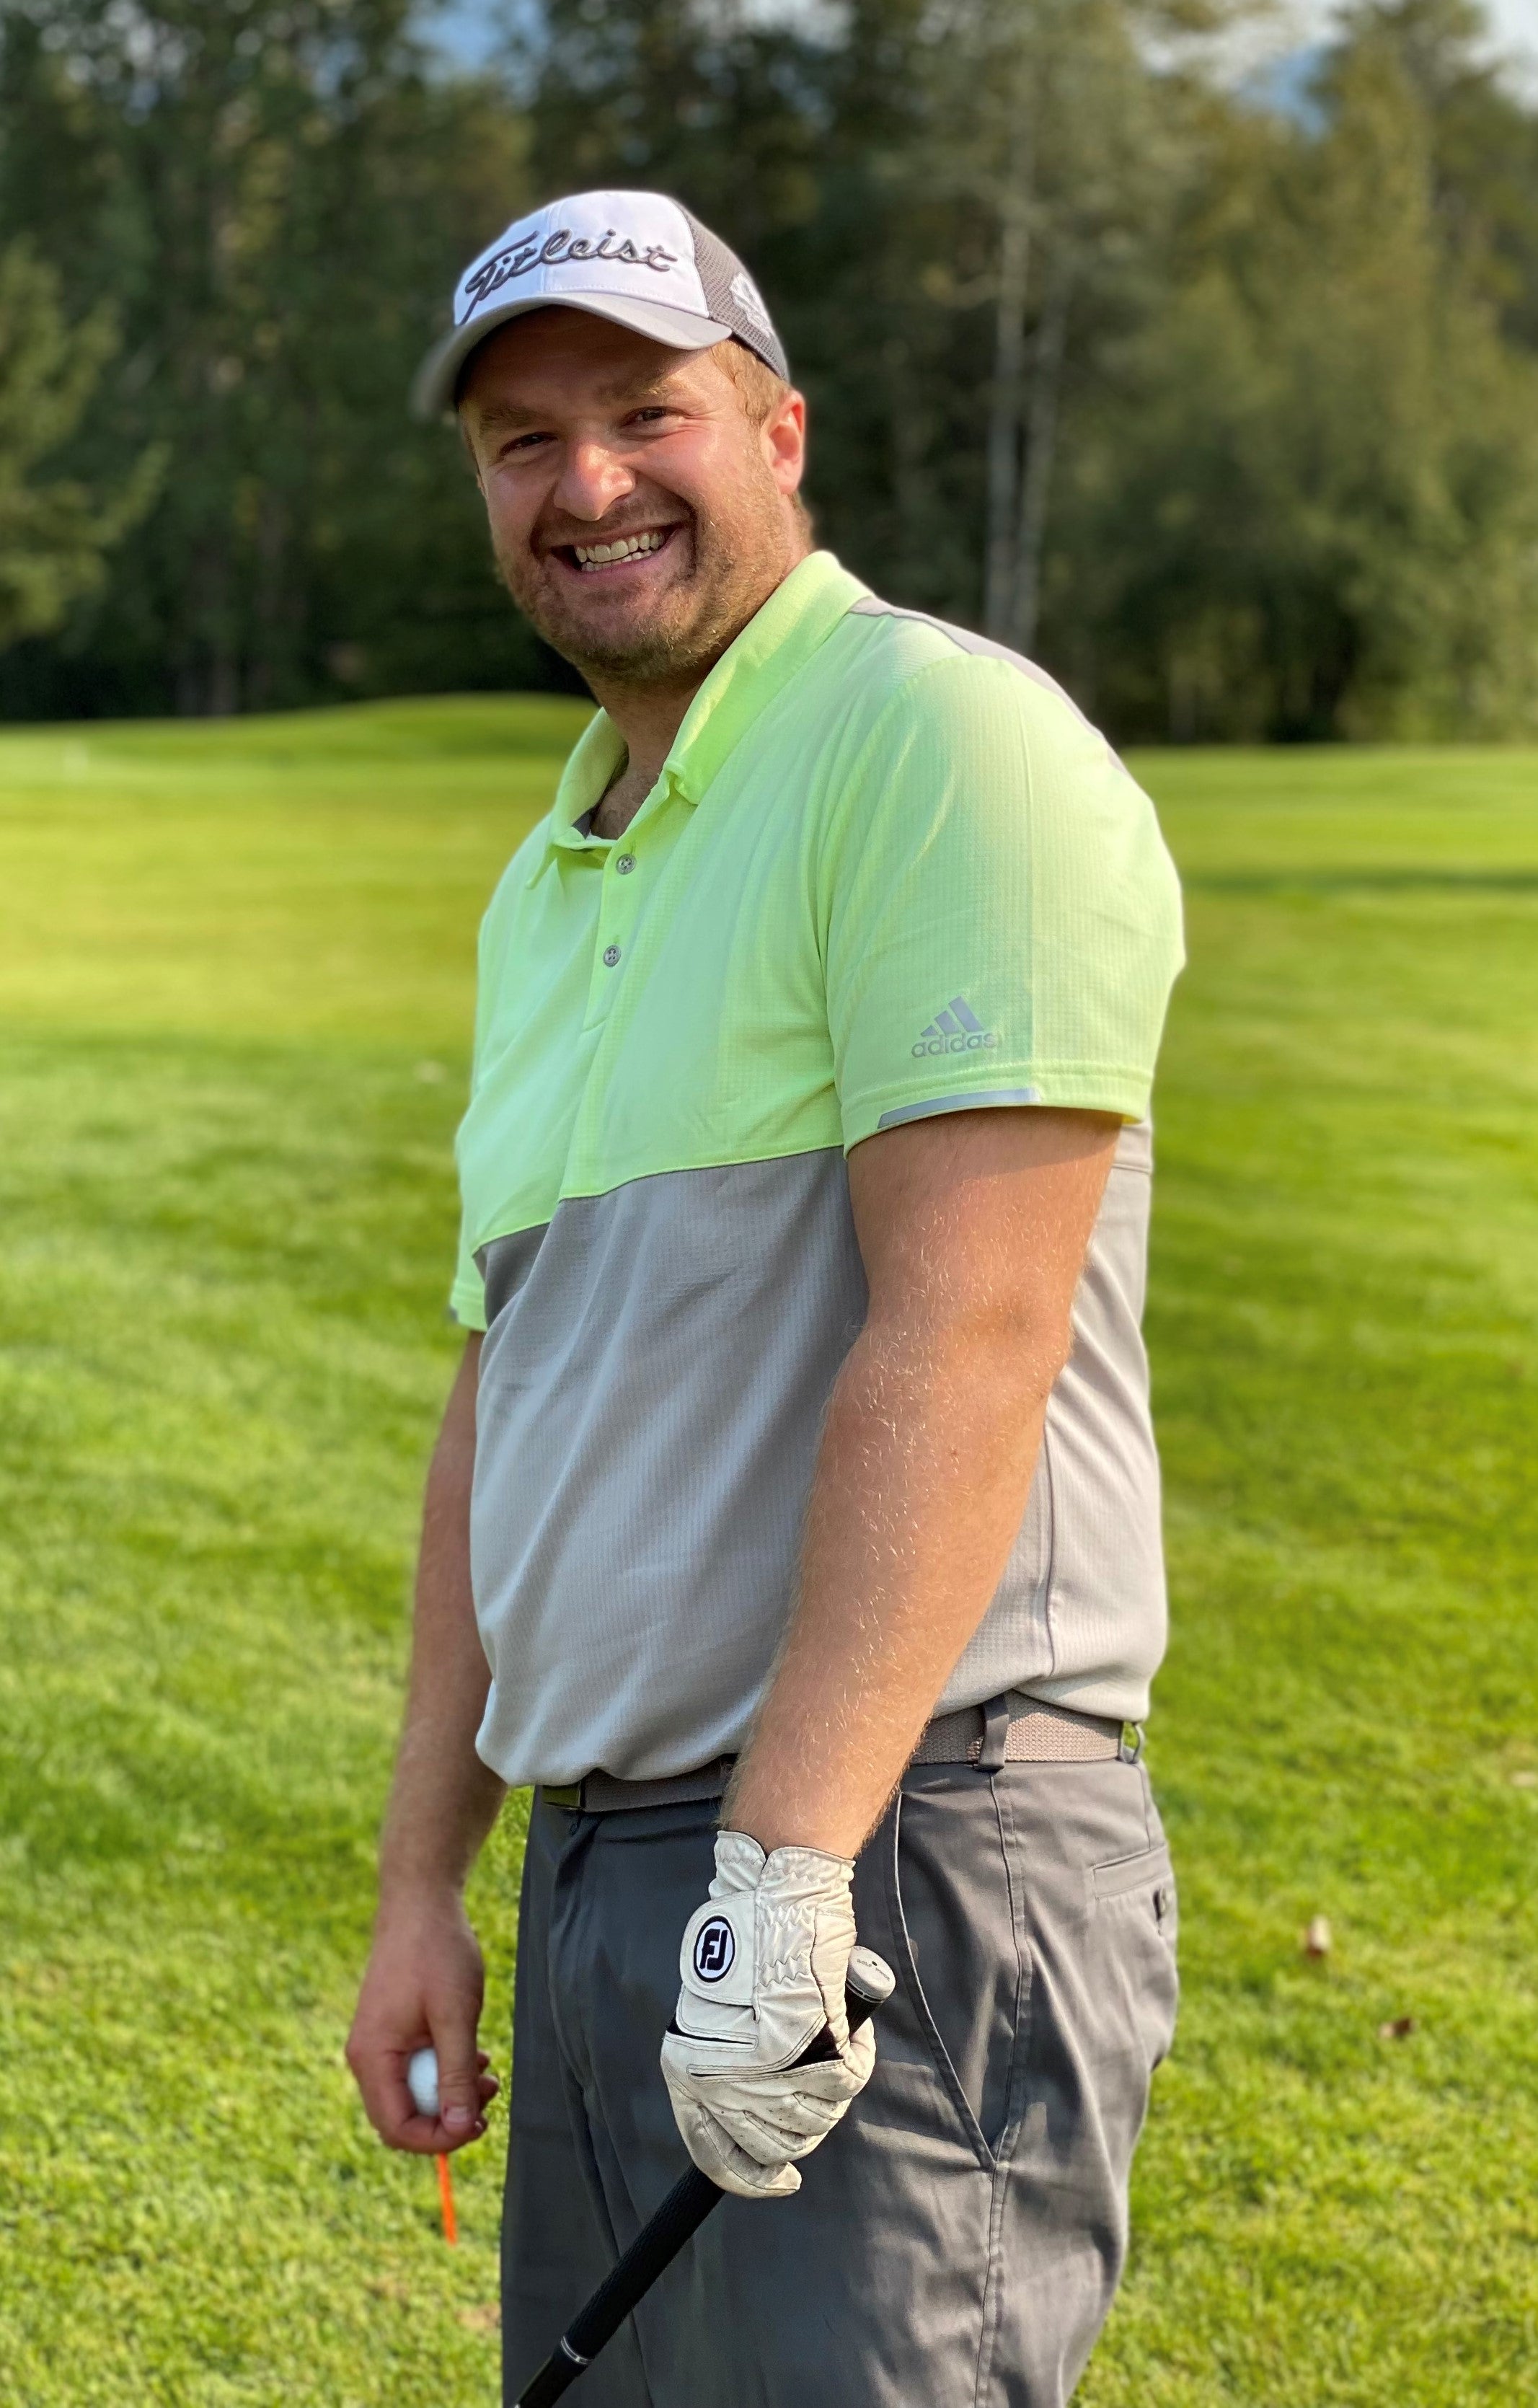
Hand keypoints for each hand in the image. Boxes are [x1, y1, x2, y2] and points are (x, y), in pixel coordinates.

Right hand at [346, 1888, 498, 2154]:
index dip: (437, 2140)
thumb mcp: (455, 2016)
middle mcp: (366, 2057)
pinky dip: (443, 2072)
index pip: (396, 2128)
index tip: (478, 2126)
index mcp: (373, 2057)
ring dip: (450, 2095)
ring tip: (489, 2074)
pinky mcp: (391, 2033)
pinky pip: (413, 2072)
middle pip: (401, 2118)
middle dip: (448, 2118)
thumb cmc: (437, 1952)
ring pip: (411, 2096)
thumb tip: (460, 2128)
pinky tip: (473, 2055)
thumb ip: (455, 2074)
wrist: (420, 1903)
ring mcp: (376, 2044)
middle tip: (490, 2096)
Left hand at [660, 1832, 888, 2199]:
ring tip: (824, 2045)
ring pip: (816, 2119)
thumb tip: (751, 2117)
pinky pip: (847, 2080)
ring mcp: (771, 2072)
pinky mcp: (814, 2052)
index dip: (752, 2177)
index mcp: (690, 2074)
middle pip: (777, 2144)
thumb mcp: (710, 2013)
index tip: (779, 2178)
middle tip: (807, 2086)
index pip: (718, 2159)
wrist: (774, 1896)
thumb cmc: (743, 1942)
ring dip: (826, 2090)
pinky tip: (847, 2028)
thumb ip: (724, 2064)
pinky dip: (855, 2054)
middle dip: (796, 2125)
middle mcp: (726, 2084)